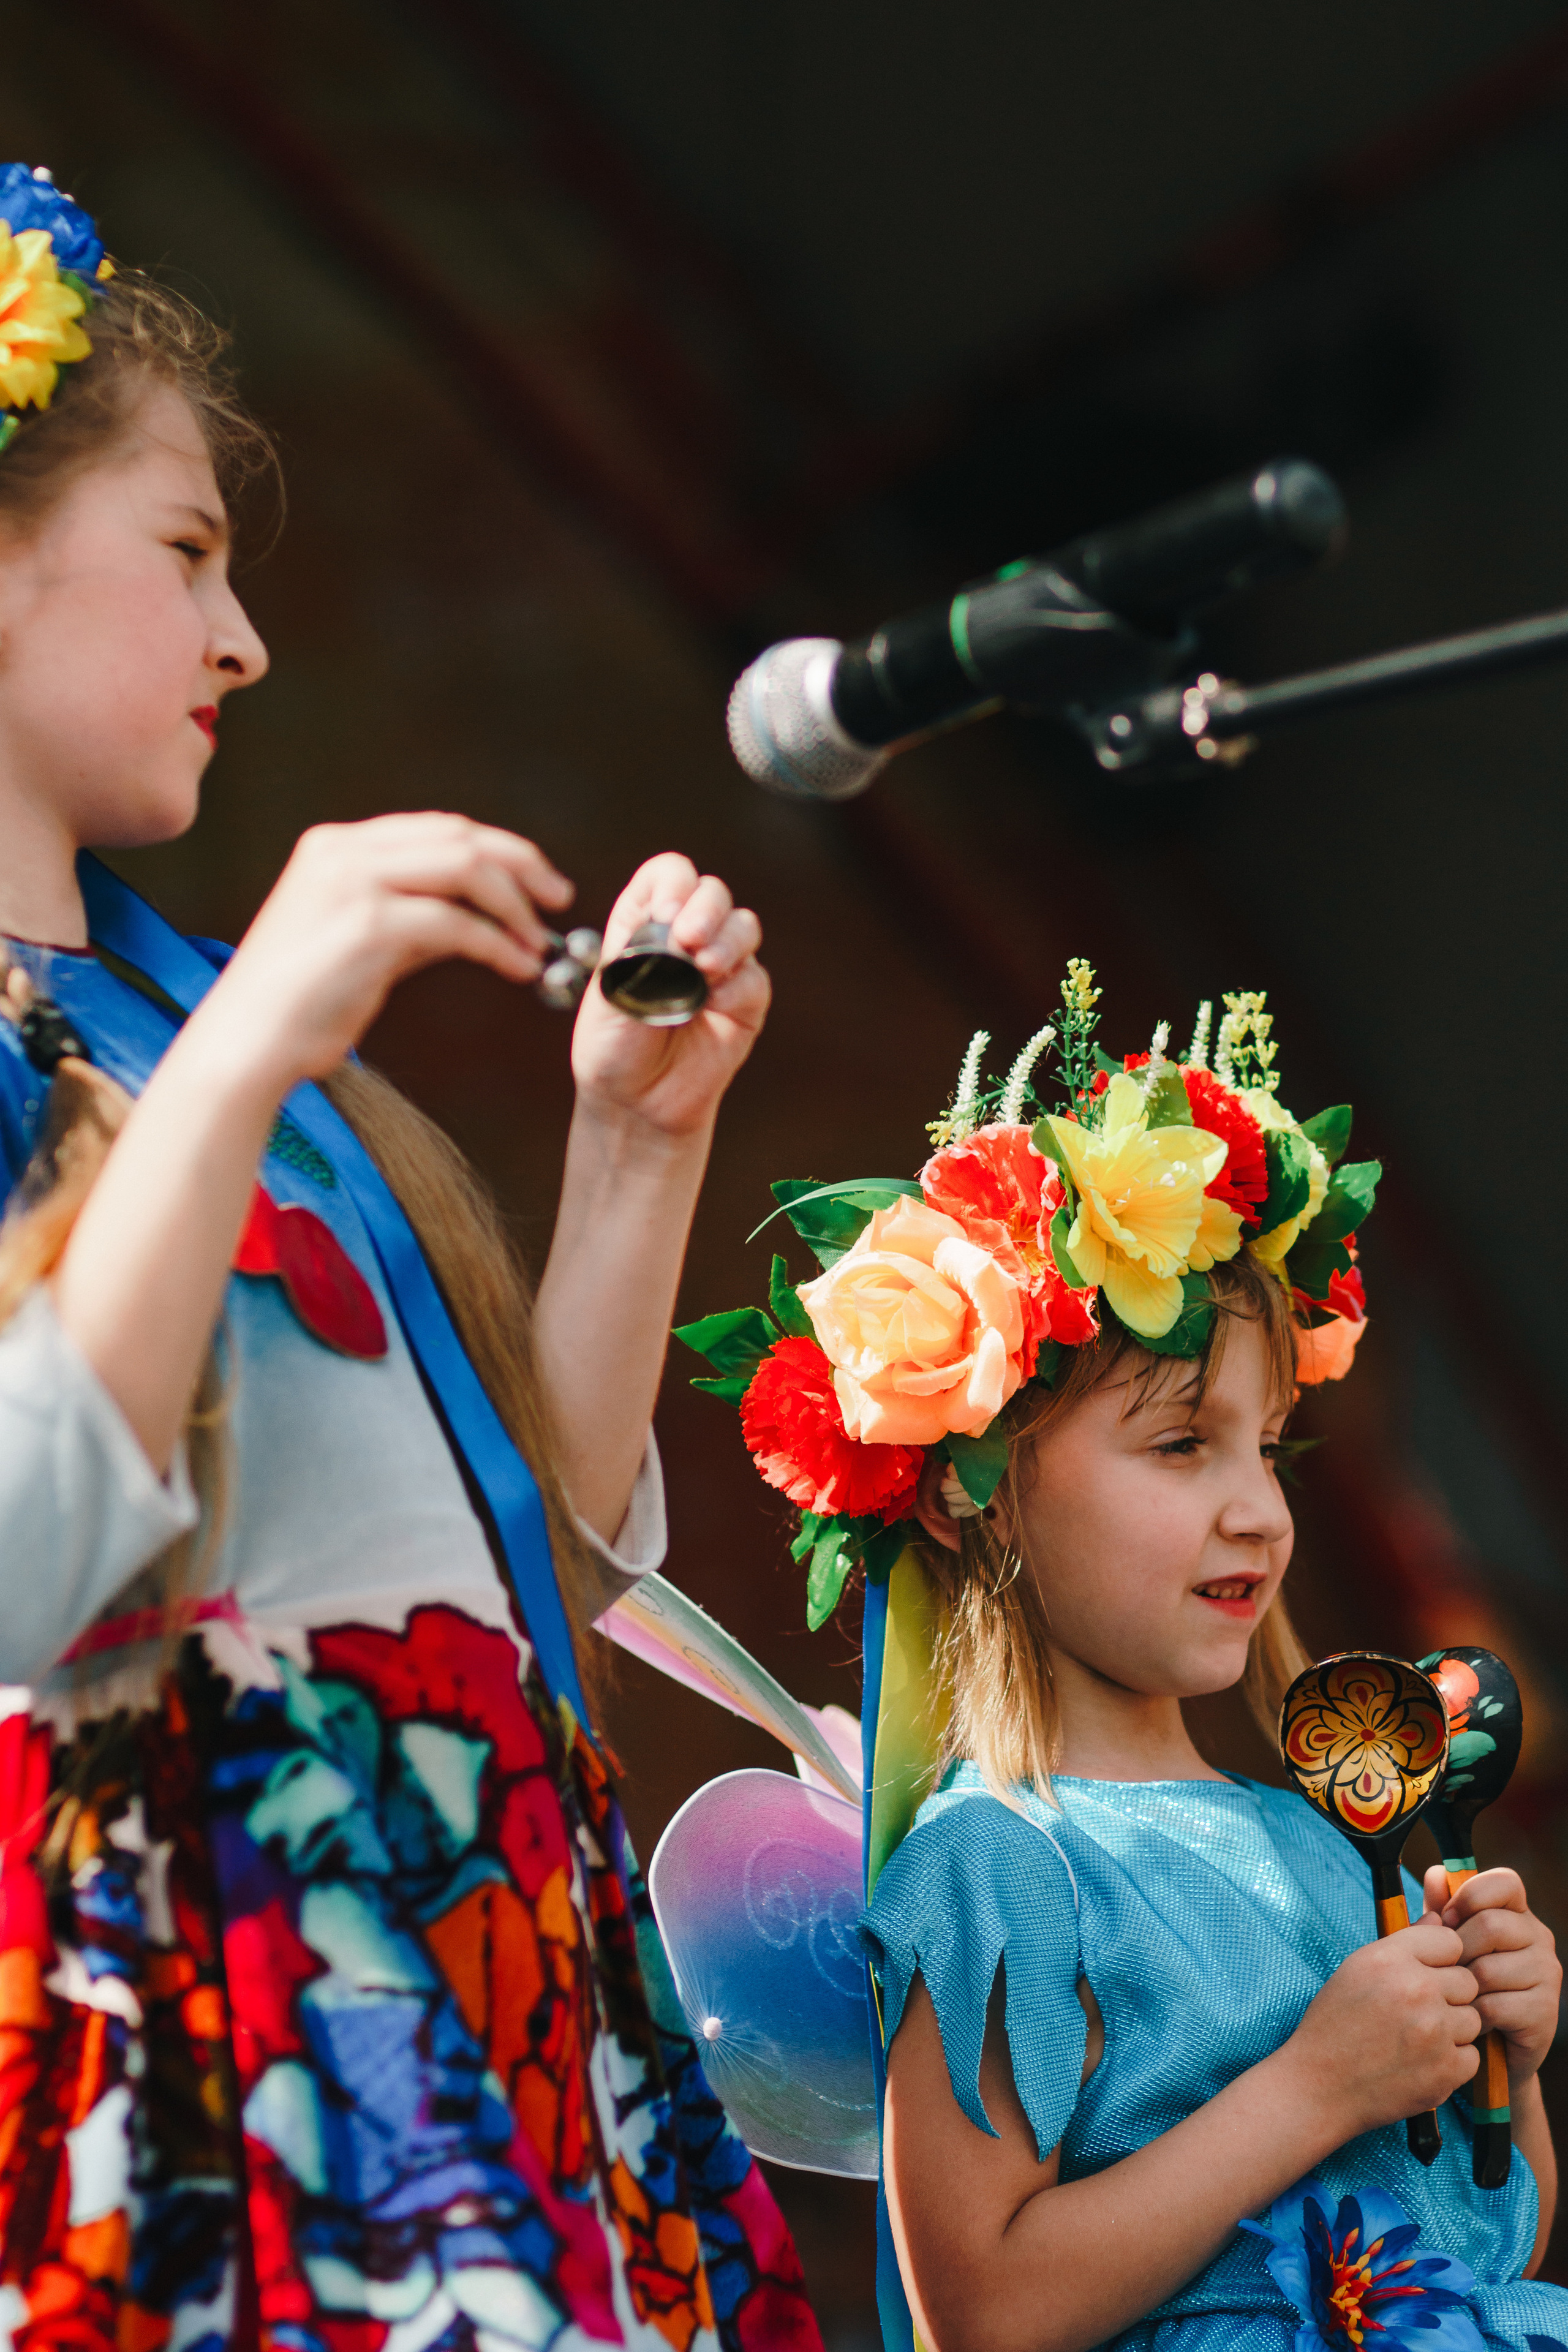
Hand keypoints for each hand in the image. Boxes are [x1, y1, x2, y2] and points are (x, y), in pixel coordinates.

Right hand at [191, 814, 574, 1090]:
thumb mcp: (365, 944)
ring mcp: (353, 883)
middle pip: (460, 836)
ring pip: (466, 869)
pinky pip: (456, 924)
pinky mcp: (367, 925)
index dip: (500, 850)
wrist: (246, 1045)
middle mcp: (343, 852)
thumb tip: (483, 917)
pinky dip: (497, 943)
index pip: (439, 828)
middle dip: (521, 866)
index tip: (538, 882)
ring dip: (515, 906)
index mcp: (336, 847)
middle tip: (558, 901)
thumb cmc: (300, 1006)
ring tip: (538, 944)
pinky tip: (517, 967)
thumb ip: (416, 919)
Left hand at [569, 852, 767, 1141]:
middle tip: (688, 939)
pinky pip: (754, 979)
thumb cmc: (614, 1046)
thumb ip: (645, 958)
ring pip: (743, 926)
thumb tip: (684, 939)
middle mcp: (686, 936)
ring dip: (727, 940)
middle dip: (705, 909)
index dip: (674, 883)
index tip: (665, 913)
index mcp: (644, 922)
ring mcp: (720, 967)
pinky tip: (715, 1006)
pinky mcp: (744, 1002)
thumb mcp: (611, 994)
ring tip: (705, 969)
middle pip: (712, 892)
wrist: (634, 1103)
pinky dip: (738, 987)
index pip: (669, 875)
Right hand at [1281, 1920, 1479, 2141]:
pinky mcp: (1445, 2071)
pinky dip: (1451, 2063)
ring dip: (1452, 2030)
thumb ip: (1405, 1943)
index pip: (1449, 1940)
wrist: (1320, 2086)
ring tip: (1417, 2039)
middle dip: (1450, 1996)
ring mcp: (1434, 2032)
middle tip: (1418, 2013)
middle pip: (1468, 1981)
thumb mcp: (1358, 1969)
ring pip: (1473, 2019)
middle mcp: (1416, 1989)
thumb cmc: (1335, 2024)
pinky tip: (1421, 2064)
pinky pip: (1472, 2057)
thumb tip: (1440, 1917)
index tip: (1423, 1976)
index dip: (1439, 1960)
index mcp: (1390, 1958)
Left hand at [1424, 1864, 1561, 2088]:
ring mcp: (1547, 1974)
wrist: (1487, 2050)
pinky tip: (1472, 2021)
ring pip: (1489, 1969)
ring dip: (1462, 1988)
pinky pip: (1495, 2006)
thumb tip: (1435, 1874)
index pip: (1505, 1882)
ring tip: (1459, 1998)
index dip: (1470, 1895)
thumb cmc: (1462, 1984)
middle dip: (1457, 1950)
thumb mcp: (1447, 1943)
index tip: (1446, 1919)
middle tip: (1447, 1970)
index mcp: (1517, 1913)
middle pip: (1491, 1925)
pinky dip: (1473, 2016)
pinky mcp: (1545, 2012)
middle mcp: (1539, 1938)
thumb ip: (1441, 1910)